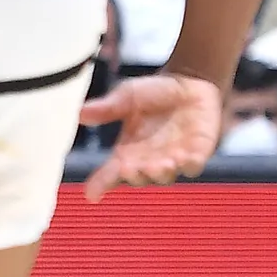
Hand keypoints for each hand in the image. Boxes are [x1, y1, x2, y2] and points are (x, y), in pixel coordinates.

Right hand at [78, 73, 222, 202]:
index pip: (110, 172)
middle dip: (134, 176)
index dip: (100, 184)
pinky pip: (193, 166)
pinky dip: (189, 164)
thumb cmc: (154, 92)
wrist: (189, 82)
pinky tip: (185, 158)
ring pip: (165, 176)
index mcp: (127, 150)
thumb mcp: (127, 96)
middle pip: (138, 178)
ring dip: (160, 172)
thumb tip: (79, 114)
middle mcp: (148, 159)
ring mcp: (173, 159)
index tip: (91, 194)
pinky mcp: (197, 153)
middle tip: (128, 169)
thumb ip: (107, 108)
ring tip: (160, 163)